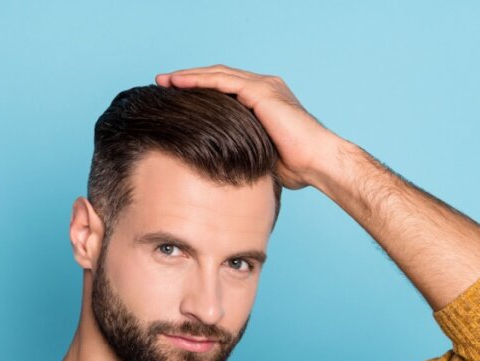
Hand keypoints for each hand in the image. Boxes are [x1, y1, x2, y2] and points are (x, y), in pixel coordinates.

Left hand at [155, 65, 339, 189]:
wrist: (318, 162)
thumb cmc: (296, 166)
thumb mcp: (259, 155)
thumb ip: (242, 150)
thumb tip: (220, 166)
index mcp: (263, 101)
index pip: (225, 90)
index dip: (200, 92)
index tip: (176, 99)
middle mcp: (263, 87)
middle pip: (218, 77)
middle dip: (189, 80)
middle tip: (162, 83)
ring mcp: (263, 86)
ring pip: (217, 75)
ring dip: (188, 77)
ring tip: (164, 81)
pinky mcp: (261, 91)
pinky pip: (223, 82)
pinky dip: (199, 80)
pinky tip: (180, 83)